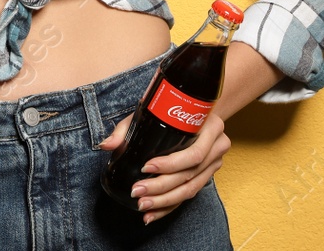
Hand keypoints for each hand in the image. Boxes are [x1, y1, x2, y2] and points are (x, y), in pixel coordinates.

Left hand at [98, 112, 230, 224]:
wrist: (198, 109)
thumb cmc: (174, 108)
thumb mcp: (152, 111)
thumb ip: (127, 128)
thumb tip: (106, 145)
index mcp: (211, 127)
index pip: (194, 153)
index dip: (171, 164)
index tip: (147, 167)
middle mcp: (217, 147)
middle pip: (189, 175)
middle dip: (161, 187)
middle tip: (138, 192)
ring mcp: (214, 164)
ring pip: (190, 189)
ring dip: (164, 201)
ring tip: (143, 206)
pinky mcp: (206, 176)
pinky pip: (188, 195)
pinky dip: (169, 207)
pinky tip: (152, 215)